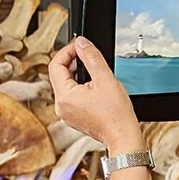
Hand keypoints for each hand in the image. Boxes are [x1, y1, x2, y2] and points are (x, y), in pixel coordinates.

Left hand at [49, 37, 142, 153]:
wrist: (123, 137)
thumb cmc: (116, 115)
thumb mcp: (105, 79)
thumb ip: (91, 57)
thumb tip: (81, 43)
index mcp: (64, 97)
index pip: (55, 65)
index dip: (66, 51)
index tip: (79, 46)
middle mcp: (61, 107)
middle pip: (59, 76)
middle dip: (72, 62)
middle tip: (88, 55)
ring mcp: (66, 114)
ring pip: (66, 86)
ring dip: (77, 75)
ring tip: (94, 71)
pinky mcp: (73, 118)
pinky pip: (71, 97)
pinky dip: (79, 87)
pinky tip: (94, 86)